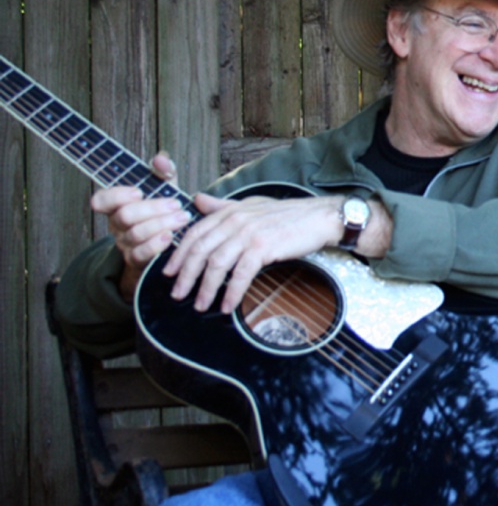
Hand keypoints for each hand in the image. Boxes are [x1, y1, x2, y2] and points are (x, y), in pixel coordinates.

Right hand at [91, 152, 191, 301]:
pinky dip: (156, 244)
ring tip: (182, 218)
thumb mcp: (163, 188)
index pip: (101, 200)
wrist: (166, 242)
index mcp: (117, 205)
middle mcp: (116, 224)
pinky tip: (170, 236)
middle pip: (126, 216)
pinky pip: (141, 254)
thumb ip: (163, 172)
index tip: (139, 192)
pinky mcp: (136, 260)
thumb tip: (161, 158)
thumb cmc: (162, 209)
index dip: (117, 196)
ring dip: (162, 224)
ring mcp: (124, 243)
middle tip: (176, 204)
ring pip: (136, 234)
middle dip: (153, 208)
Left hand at [161, 193, 343, 313]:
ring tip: (200, 305)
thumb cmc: (288, 214)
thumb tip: (198, 200)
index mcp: (229, 212)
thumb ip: (222, 206)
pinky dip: (232, 292)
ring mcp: (248, 234)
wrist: (318, 217)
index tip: (169, 272)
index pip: (195, 233)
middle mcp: (235, 221)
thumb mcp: (251, 205)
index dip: (179, 254)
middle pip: (200, 251)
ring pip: (217, 265)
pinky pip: (241, 274)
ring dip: (206, 288)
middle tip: (177, 294)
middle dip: (186, 276)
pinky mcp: (263, 247)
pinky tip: (227, 305)